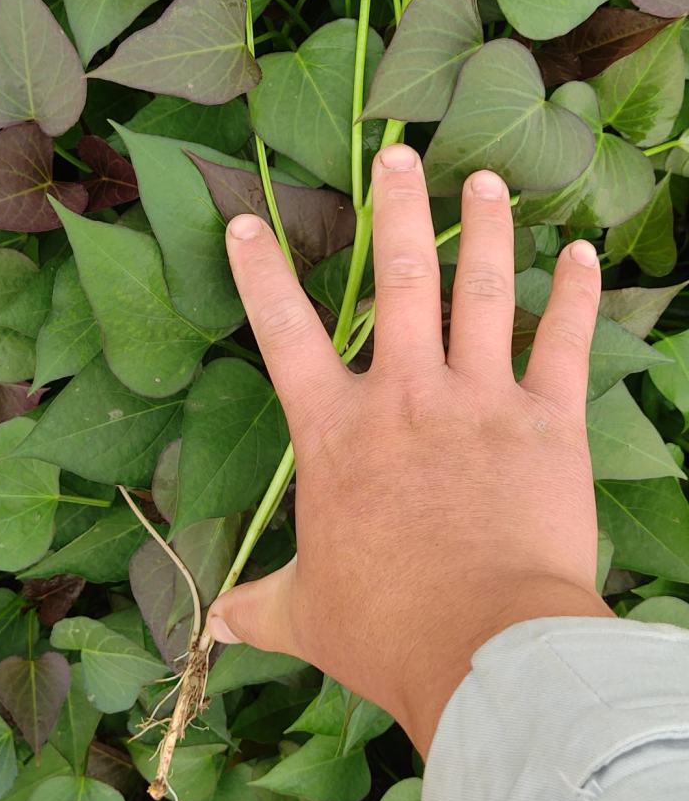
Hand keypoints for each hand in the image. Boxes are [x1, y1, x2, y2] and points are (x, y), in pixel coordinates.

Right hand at [207, 145, 609, 754]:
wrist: (484, 646)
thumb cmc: (387, 629)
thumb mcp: (308, 615)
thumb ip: (262, 606)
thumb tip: (216, 627)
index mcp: (336, 433)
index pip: (284, 333)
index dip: (261, 272)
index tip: (248, 220)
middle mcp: (405, 396)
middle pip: (399, 281)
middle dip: (396, 210)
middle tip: (399, 153)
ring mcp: (480, 399)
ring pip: (481, 291)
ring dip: (486, 228)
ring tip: (485, 177)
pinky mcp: (547, 420)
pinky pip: (563, 342)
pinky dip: (575, 295)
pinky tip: (584, 255)